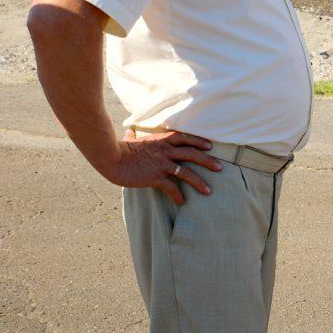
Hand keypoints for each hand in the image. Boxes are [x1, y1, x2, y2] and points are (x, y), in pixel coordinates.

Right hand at [105, 130, 222, 203]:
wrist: (112, 158)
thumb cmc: (119, 149)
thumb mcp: (130, 139)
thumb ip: (134, 136)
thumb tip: (130, 130)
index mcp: (162, 140)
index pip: (185, 138)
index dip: (199, 141)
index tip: (210, 147)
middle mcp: (166, 151)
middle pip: (192, 154)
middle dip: (208, 161)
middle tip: (220, 168)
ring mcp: (162, 164)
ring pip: (187, 172)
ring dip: (199, 182)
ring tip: (209, 191)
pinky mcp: (155, 177)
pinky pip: (171, 187)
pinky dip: (177, 195)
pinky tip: (181, 202)